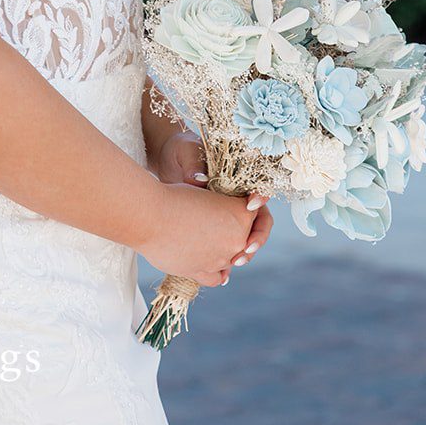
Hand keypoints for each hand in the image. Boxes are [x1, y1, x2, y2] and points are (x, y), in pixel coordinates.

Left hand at [155, 131, 273, 273]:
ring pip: (244, 240)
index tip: (251, 205)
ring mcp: (226, 216)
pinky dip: (227, 260)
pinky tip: (222, 273)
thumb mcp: (187, 152)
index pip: (259, 193)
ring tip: (235, 262)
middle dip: (256, 237)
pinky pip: (225, 247)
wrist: (166, 161)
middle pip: (258, 223)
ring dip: (244, 253)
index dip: (260, 200)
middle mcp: (237, 200)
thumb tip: (199, 178)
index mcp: (238, 180)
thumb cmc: (180, 151)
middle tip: (246, 248)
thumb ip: (195, 165)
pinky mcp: (212, 228)